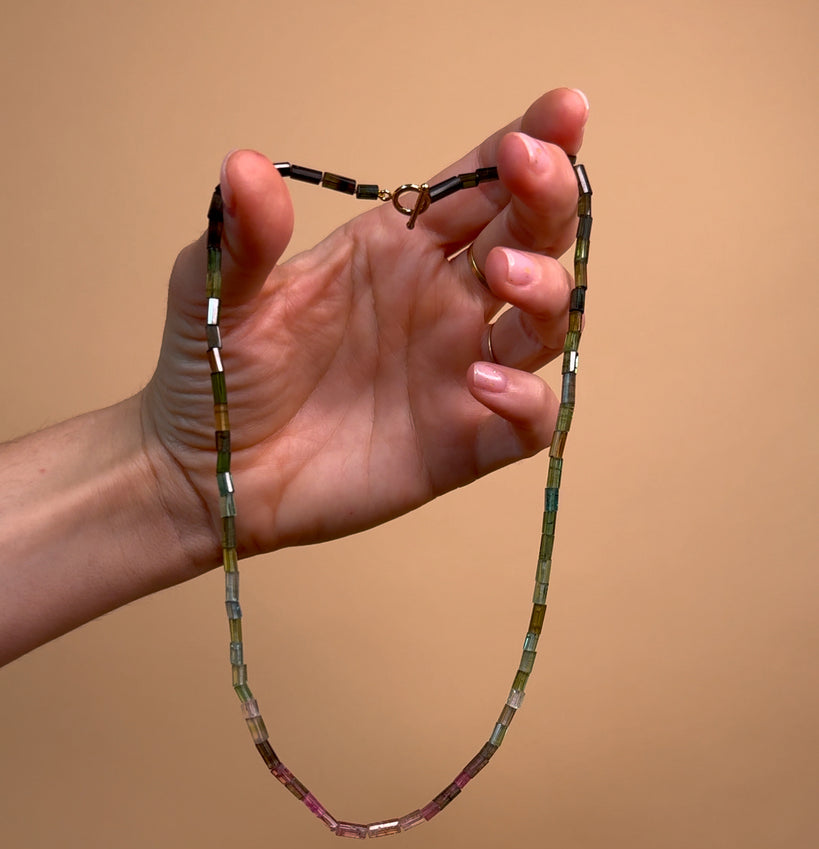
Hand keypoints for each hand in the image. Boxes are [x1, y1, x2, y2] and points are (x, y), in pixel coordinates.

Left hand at [142, 87, 588, 565]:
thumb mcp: (214, 294)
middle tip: (533, 171)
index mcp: (396, 250)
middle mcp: (441, 304)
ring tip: (502, 274)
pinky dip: (526, 403)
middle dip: (547, 200)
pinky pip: (527, 422)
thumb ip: (242, 237)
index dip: (528, 145)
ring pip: (542, 324)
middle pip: (528, 240)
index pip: (478, 187)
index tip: (562, 111)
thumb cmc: (215, 374)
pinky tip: (483, 384)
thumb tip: (246, 165)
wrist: (207, 472)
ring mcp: (455, 375)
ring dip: (544, 291)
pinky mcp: (459, 445)